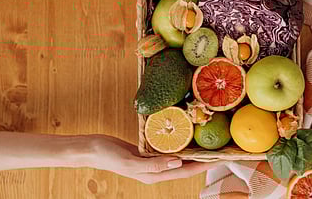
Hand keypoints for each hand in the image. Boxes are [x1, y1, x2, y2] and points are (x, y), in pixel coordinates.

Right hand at [87, 135, 226, 183]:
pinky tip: (185, 136)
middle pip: (186, 167)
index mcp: (154, 176)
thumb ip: (153, 165)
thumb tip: (178, 163)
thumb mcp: (130, 161)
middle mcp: (156, 170)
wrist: (92, 148)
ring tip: (208, 143)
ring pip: (179, 158)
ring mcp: (153, 162)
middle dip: (203, 160)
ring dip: (193, 152)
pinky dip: (179, 144)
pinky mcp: (148, 153)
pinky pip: (169, 150)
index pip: (185, 172)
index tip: (220, 159)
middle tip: (220, 149)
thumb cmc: (108, 155)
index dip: (203, 167)